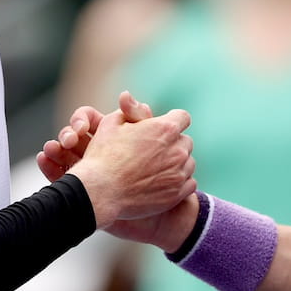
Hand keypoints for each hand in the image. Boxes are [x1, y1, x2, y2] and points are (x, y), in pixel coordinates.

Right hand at [48, 92, 195, 229]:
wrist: (100, 192)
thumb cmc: (103, 156)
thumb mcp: (111, 123)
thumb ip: (129, 109)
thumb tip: (129, 96)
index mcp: (165, 128)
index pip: (182, 117)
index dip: (172, 121)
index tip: (161, 129)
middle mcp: (177, 150)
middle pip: (185, 141)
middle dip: (173, 144)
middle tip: (153, 152)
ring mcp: (179, 173)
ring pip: (188, 163)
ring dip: (177, 164)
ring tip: (155, 169)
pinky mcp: (177, 194)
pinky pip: (190, 184)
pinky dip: (179, 182)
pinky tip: (162, 183)